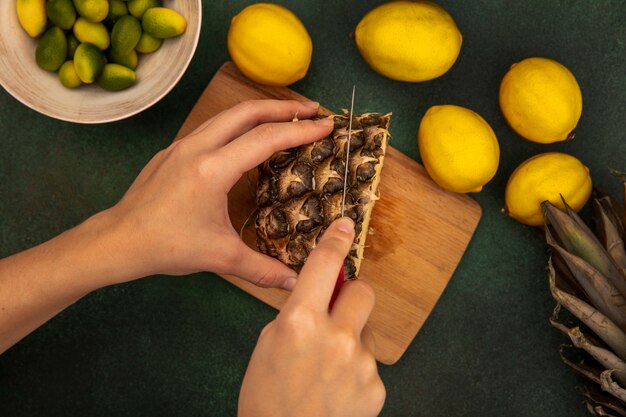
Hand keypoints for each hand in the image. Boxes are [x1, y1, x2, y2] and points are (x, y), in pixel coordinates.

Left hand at [104, 99, 333, 288]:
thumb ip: (262, 269)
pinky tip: (245, 139)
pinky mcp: (173, 151)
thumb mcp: (220, 258)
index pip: (265, 138)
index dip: (300, 130)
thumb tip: (295, 283)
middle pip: (247, 112)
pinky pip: (212, 127)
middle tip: (313, 110)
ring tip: (285, 118)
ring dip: (259, 112)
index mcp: (213, 168)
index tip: (326, 125)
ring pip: (227, 116)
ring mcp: (183, 145)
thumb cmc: (168, 246)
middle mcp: (198, 147)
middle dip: (284, 108)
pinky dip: (238, 124)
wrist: (117, 240)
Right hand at [238, 217, 385, 416]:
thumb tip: (318, 299)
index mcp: (300, 321)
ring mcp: (360, 362)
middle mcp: (336, 336)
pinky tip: (336, 389)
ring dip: (350, 338)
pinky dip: (355, 370)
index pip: (324, 265)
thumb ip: (296, 315)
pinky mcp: (376, 386)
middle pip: (363, 291)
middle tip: (335, 314)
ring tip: (327, 368)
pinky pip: (369, 363)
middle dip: (350, 296)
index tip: (346, 226)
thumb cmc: (265, 399)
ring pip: (366, 330)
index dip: (336, 240)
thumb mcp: (268, 345)